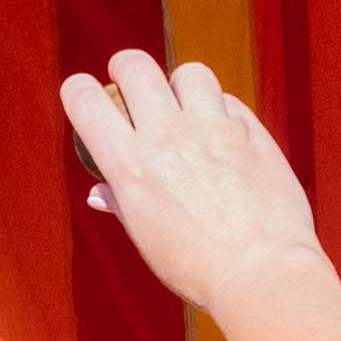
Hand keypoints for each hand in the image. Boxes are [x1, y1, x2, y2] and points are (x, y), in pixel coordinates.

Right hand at [61, 51, 328, 315]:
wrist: (262, 274)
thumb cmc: (198, 268)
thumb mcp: (147, 239)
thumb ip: (123, 203)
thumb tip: (100, 191)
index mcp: (130, 165)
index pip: (84, 100)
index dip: (78, 90)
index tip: (86, 95)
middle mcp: (167, 137)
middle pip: (135, 66)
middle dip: (126, 68)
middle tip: (131, 83)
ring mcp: (213, 130)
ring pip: (189, 73)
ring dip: (181, 85)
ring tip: (185, 106)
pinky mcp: (252, 133)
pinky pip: (229, 101)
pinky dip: (220, 111)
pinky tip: (221, 134)